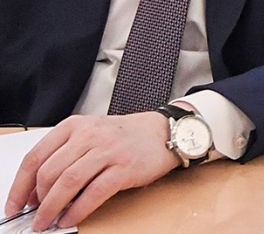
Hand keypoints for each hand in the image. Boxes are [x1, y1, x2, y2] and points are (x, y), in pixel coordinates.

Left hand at [4, 113, 177, 230]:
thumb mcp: (89, 136)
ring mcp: (108, 151)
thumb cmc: (124, 137)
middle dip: (36, 201)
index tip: (14, 204)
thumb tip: (37, 192)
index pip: (35, 157)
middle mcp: (89, 135)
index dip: (19, 186)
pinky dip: (77, 210)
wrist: (163, 132)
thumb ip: (64, 157)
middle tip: (34, 216)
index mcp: (74, 126)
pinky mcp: (124, 168)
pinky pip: (93, 193)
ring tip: (47, 222)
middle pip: (49, 172)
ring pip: (67, 183)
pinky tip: (70, 218)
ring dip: (52, 208)